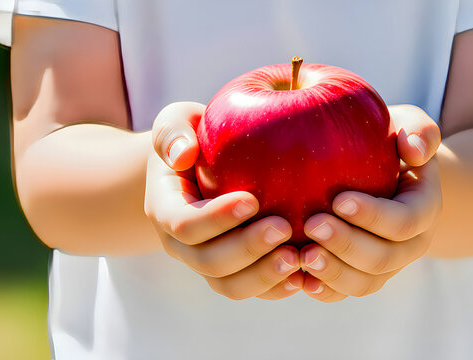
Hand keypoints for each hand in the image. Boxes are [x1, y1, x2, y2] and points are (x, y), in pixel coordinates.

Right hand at [145, 102, 302, 299]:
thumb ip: (172, 132)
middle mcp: (183, 246)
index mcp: (166, 210)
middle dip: (247, 249)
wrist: (200, 169)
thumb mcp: (177, 122)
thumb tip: (182, 154)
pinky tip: (306, 276)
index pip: (185, 224)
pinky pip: (253, 291)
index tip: (252, 200)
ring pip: (229, 286)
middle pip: (209, 262)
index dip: (217, 218)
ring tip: (297, 258)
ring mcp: (208, 263)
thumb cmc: (195, 138)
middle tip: (284, 228)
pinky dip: (277, 289)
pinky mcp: (235, 272)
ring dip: (264, 277)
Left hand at [300, 105, 441, 301]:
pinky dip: (323, 289)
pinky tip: (296, 277)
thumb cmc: (389, 143)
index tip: (338, 200)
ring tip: (301, 255)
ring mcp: (386, 265)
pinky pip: (344, 292)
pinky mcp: (361, 276)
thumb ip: (419, 131)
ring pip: (364, 283)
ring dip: (332, 272)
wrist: (386, 175)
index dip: (374, 216)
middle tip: (312, 225)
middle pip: (383, 259)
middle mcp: (410, 245)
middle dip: (347, 245)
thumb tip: (414, 149)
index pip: (405, 221)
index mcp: (424, 209)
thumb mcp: (408, 126)